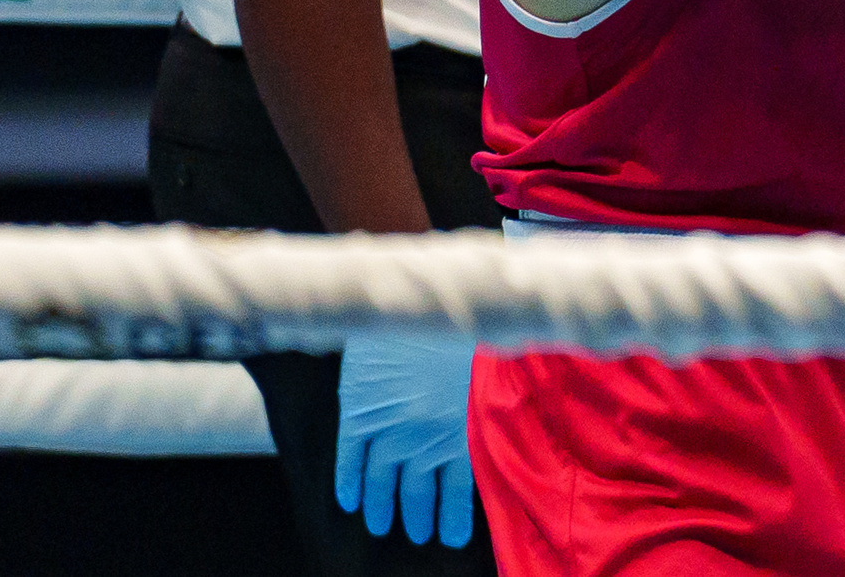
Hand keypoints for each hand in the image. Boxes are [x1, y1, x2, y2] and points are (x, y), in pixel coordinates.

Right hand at [333, 330, 476, 546]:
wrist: (421, 304)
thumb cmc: (464, 329)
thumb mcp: (484, 373)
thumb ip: (483, 407)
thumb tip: (496, 429)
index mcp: (461, 428)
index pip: (460, 488)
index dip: (454, 516)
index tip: (451, 540)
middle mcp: (425, 438)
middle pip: (418, 491)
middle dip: (419, 517)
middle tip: (420, 535)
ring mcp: (389, 428)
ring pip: (383, 482)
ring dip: (383, 507)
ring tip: (384, 528)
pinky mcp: (358, 413)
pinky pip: (350, 458)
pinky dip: (348, 482)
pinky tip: (349, 502)